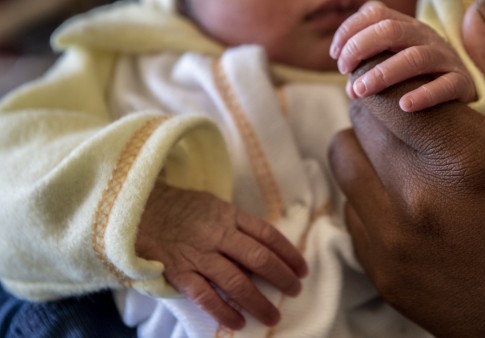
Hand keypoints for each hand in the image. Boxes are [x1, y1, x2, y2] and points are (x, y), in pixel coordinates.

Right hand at [135, 182, 307, 329]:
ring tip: (273, 316)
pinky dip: (223, 312)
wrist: (137, 209)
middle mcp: (218, 234)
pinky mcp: (179, 273)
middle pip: (259, 258)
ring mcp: (199, 254)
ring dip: (258, 302)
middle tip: (295, 292)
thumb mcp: (213, 205)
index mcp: (229, 215)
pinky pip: (205, 296)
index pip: (268, 234)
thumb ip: (235, 224)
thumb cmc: (179, 208)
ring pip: (236, 281)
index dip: (289, 253)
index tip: (302, 268)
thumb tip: (260, 247)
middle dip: (281, 277)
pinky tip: (238, 323)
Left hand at [329, 0, 484, 336]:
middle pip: (359, 115)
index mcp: (464, 159)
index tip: (406, 61)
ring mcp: (393, 246)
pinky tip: (413, 197)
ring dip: (371, 141)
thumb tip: (473, 12)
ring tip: (417, 149)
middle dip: (383, 94)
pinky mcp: (386, 277)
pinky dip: (370, 190)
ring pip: (345, 159)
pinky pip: (351, 210)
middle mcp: (414, 202)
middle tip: (421, 102)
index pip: (385, 81)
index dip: (391, 63)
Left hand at [330, 0, 475, 111]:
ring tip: (361, 91)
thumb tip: (347, 79)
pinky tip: (404, 106)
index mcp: (407, 26)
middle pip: (391, 30)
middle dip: (360, 48)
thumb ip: (370, 61)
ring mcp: (445, 58)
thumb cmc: (416, 78)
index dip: (350, 30)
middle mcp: (426, 37)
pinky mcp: (462, 82)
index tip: (335, 56)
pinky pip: (446, 85)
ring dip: (383, 73)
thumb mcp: (395, 58)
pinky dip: (424, 95)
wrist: (461, 93)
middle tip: (345, 73)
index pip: (376, 13)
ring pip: (415, 57)